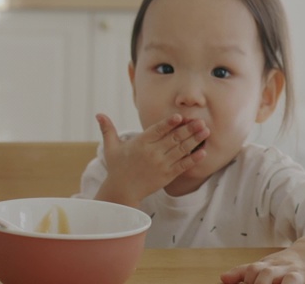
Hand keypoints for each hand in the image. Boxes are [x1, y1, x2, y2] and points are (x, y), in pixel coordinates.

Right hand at [92, 112, 207, 206]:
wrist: (122, 191)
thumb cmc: (117, 167)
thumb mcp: (111, 147)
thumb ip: (108, 129)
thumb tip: (98, 114)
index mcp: (140, 143)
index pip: (157, 130)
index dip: (168, 123)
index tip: (179, 117)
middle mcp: (152, 153)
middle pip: (173, 138)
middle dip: (188, 129)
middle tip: (201, 121)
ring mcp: (161, 165)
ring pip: (181, 150)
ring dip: (195, 140)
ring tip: (205, 131)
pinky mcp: (167, 175)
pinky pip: (183, 166)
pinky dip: (193, 159)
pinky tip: (203, 152)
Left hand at [220, 247, 304, 283]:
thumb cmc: (283, 265)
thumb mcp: (264, 266)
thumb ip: (243, 272)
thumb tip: (223, 278)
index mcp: (269, 266)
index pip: (253, 270)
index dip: (247, 279)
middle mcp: (283, 269)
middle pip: (267, 274)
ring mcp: (299, 275)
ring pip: (290, 280)